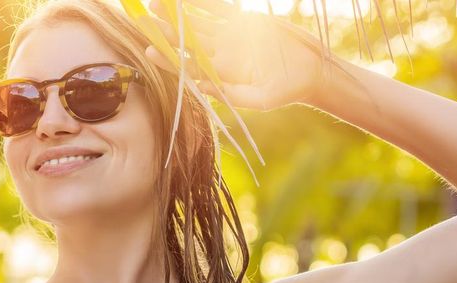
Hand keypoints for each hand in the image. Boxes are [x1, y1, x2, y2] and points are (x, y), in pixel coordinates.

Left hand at [145, 0, 327, 109]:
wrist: (310, 70)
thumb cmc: (286, 91)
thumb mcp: (260, 99)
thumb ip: (231, 94)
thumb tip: (201, 88)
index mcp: (218, 74)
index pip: (187, 66)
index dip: (167, 59)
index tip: (150, 51)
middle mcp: (219, 54)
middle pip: (187, 41)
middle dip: (167, 30)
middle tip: (146, 19)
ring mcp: (229, 35)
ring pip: (199, 22)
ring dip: (180, 12)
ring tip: (160, 1)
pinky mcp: (242, 20)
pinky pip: (219, 8)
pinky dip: (205, 2)